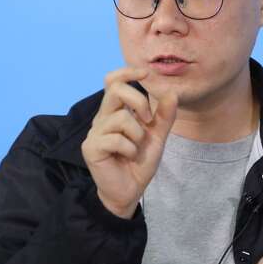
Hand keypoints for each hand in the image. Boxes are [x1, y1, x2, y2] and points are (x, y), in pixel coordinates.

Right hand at [81, 67, 177, 218]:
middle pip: (115, 90)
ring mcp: (95, 133)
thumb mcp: (157, 136)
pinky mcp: (91, 148)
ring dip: (137, 134)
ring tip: (136, 148)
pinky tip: (128, 157)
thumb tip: (171, 92)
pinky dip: (129, 148)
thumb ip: (164, 116)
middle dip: (139, 101)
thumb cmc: (139, 162)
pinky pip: (116, 138)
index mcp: (115, 112)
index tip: (147, 73)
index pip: (112, 81)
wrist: (129, 191)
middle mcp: (102, 118)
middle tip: (149, 120)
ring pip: (121, 117)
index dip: (127, 72)